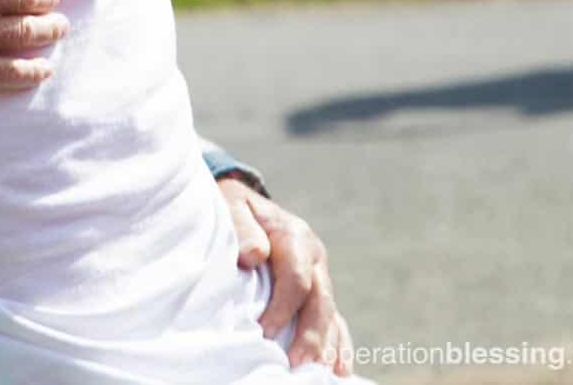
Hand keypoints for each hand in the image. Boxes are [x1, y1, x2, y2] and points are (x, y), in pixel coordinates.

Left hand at [218, 177, 353, 374]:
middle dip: (310, 335)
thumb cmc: (233, 207)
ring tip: (321, 373)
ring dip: (327, 345)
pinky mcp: (319, 289)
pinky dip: (339, 344)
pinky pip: (335, 319)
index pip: (296, 277)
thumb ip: (243, 227)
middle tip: (295, 364)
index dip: (283, 307)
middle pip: (320, 300)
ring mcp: (320, 275)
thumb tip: (254, 256)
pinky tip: (340, 370)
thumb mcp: (232, 204)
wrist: (244, 203)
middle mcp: (314, 256)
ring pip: (331, 313)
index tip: (265, 331)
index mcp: (294, 236)